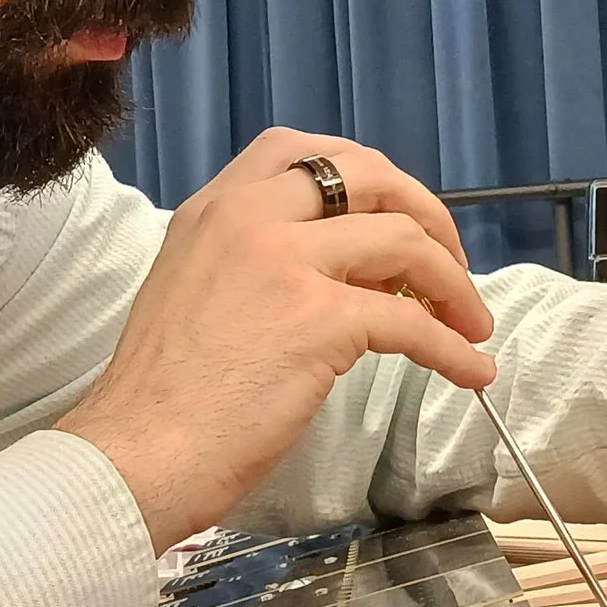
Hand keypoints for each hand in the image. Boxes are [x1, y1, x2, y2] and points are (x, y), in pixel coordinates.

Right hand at [58, 127, 496, 550]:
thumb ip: (257, 261)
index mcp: (214, 207)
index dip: (367, 179)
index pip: (304, 151)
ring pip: (404, 240)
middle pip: (369, 175)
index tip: (395, 217)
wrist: (134, 456)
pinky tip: (469, 371)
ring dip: (454, 282)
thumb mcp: (197, 290)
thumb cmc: (161, 397)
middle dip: (427, 214)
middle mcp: (249, 216)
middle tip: (452, 262)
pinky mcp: (318, 319)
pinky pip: (413, 322)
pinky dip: (453, 348)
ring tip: (472, 323)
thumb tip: (351, 276)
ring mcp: (285, 262)